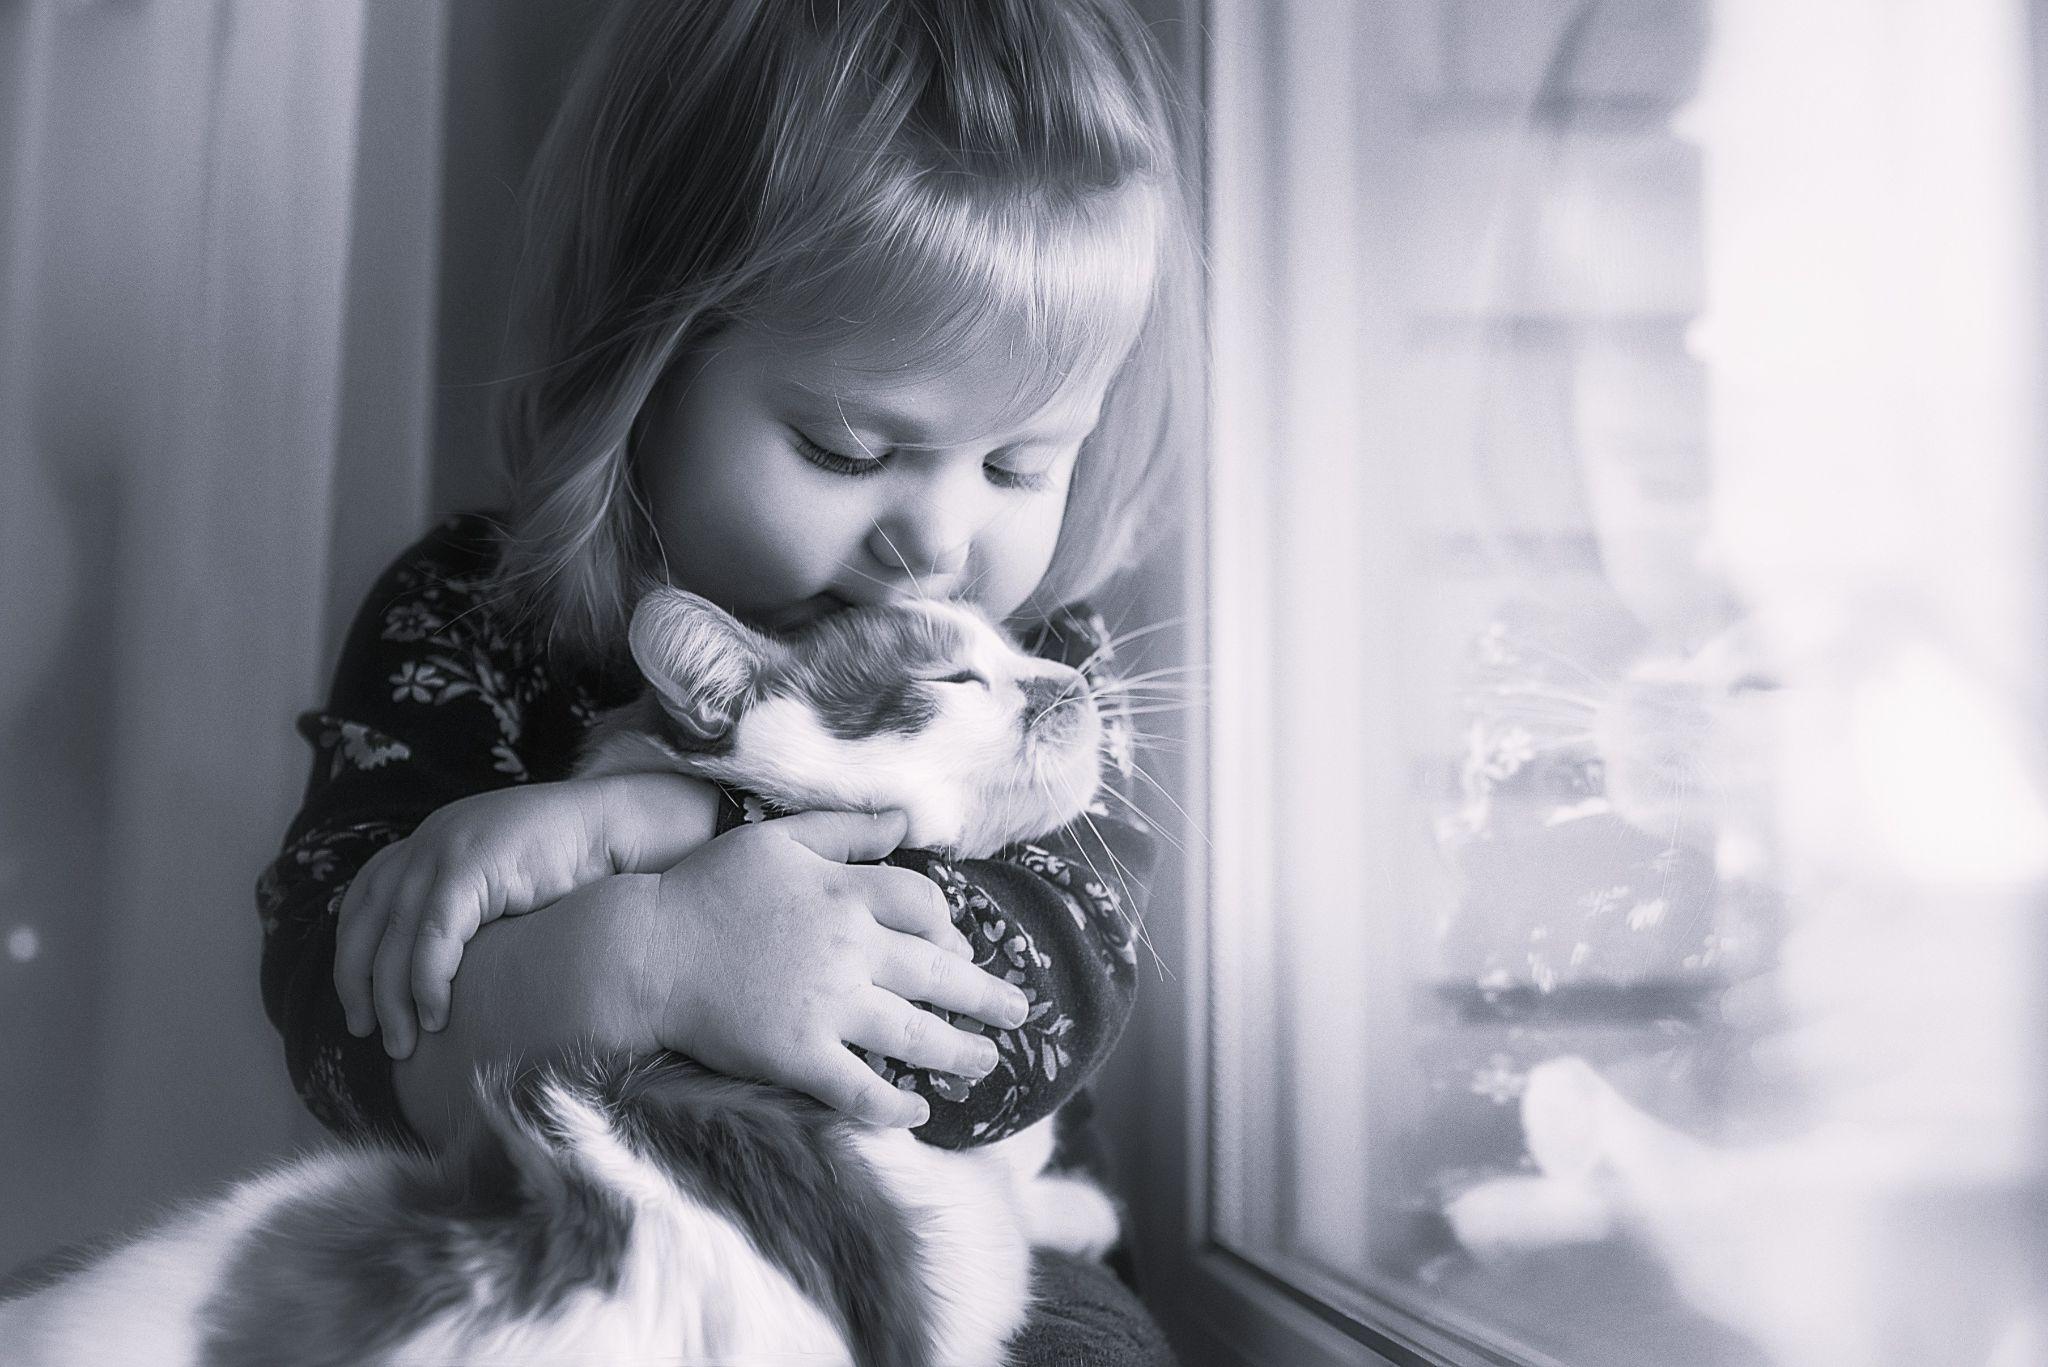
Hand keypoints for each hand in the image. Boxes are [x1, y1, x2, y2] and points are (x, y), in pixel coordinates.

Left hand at [335, 772, 719, 1057]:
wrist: (618, 829)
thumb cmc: (573, 868)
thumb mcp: (501, 885)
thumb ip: (465, 912)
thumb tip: (439, 973)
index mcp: (431, 839)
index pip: (365, 898)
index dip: (352, 952)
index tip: (358, 1001)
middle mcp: (428, 840)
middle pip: (364, 920)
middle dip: (357, 983)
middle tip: (364, 1032)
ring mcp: (444, 849)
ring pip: (394, 938)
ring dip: (392, 998)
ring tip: (403, 1042)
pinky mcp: (468, 867)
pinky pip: (433, 938)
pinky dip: (427, 983)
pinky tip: (436, 1016)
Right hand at [647, 809, 1034, 1127]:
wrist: (646, 950)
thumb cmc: (709, 888)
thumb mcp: (780, 838)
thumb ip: (848, 830)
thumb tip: (907, 820)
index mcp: (847, 892)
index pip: (927, 908)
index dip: (951, 929)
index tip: (961, 949)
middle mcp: (850, 948)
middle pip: (939, 974)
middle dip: (988, 996)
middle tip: (1020, 1012)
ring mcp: (827, 1006)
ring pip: (915, 1034)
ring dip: (961, 1052)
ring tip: (988, 1062)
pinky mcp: (798, 1055)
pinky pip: (861, 1089)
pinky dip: (895, 1106)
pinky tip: (920, 1114)